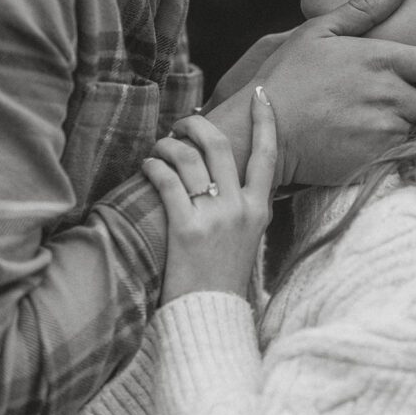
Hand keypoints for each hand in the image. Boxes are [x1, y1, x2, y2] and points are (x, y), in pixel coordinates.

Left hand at [143, 89, 276, 303]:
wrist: (211, 318)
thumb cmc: (223, 278)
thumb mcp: (248, 238)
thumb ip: (243, 206)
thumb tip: (220, 172)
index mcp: (259, 209)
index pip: (268, 155)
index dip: (265, 121)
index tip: (260, 96)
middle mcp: (240, 208)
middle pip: (219, 146)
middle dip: (197, 125)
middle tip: (183, 123)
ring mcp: (214, 218)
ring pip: (188, 158)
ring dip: (168, 145)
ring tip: (159, 149)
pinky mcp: (186, 229)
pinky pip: (166, 181)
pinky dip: (153, 167)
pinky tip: (147, 166)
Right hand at [202, 0, 415, 186]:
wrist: (262, 132)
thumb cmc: (286, 77)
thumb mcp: (319, 32)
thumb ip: (365, 8)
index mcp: (382, 60)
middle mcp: (392, 96)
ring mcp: (386, 131)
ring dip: (414, 120)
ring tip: (383, 113)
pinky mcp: (377, 160)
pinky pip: (400, 151)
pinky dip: (393, 143)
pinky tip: (367, 134)